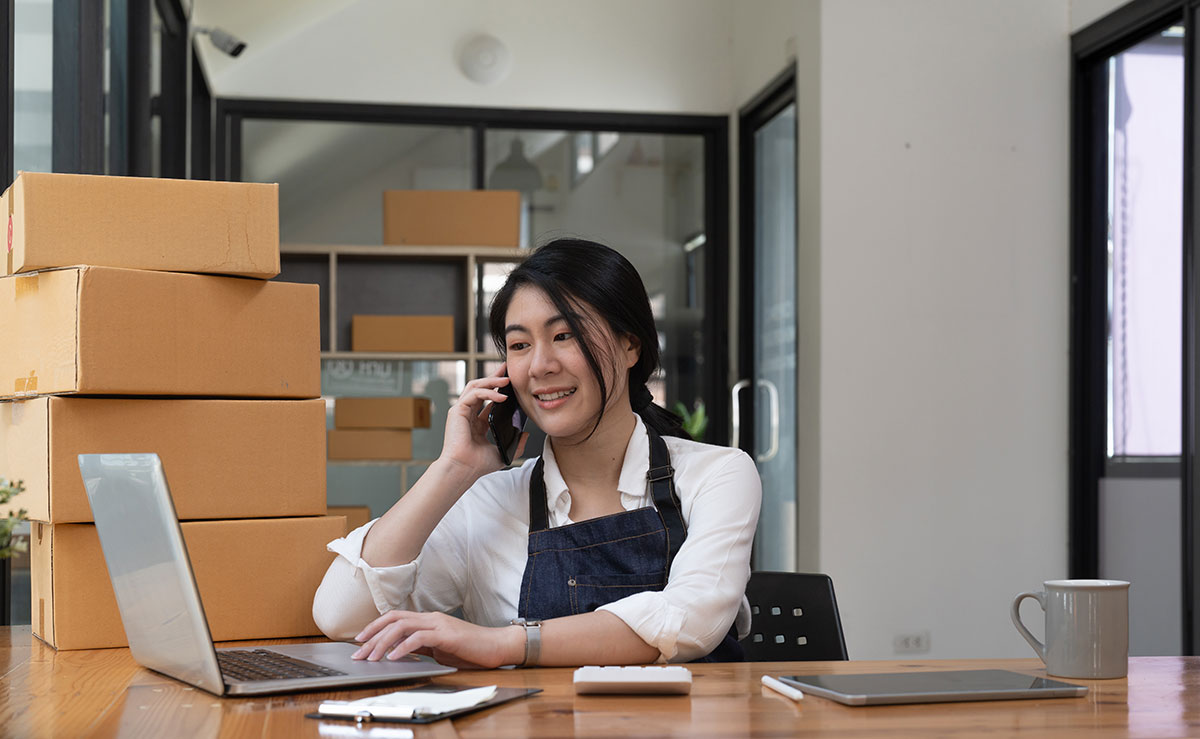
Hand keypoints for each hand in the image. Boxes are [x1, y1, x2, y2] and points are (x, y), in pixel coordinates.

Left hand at [352, 610, 523, 668]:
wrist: (496, 646)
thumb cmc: (471, 649)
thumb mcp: (440, 649)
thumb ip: (421, 646)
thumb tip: (399, 651)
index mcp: (428, 620)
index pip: (395, 618)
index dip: (375, 627)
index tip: (360, 640)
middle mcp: (431, 618)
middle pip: (393, 619)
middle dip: (372, 635)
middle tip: (358, 652)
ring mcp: (439, 624)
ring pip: (402, 626)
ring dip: (383, 642)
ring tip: (372, 657)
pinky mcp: (447, 635)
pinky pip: (419, 638)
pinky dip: (403, 647)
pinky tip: (394, 658)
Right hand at [438, 364, 528, 478]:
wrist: (464, 470)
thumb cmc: (477, 465)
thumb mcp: (503, 453)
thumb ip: (515, 443)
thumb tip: (526, 434)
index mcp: (476, 423)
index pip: (488, 400)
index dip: (498, 389)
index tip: (511, 382)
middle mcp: (468, 414)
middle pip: (480, 388)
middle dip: (494, 377)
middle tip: (507, 369)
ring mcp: (461, 411)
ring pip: (475, 386)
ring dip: (491, 381)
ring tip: (507, 380)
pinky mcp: (457, 411)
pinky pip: (474, 394)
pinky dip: (488, 392)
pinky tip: (502, 396)